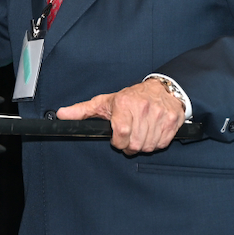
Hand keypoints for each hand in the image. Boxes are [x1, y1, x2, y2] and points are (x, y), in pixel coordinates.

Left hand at [55, 78, 185, 154]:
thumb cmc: (130, 97)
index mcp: (124, 104)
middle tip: (129, 137)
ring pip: (149, 146)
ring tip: (140, 133)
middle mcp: (143, 108)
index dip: (118, 142)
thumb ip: (82, 111)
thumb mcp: (104, 102)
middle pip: (135, 144)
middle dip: (130, 146)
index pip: (121, 134)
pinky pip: (162, 143)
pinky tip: (152, 132)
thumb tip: (61, 115)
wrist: (161, 88)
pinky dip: (156, 142)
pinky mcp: (173, 121)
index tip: (117, 139)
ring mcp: (159, 115)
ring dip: (143, 145)